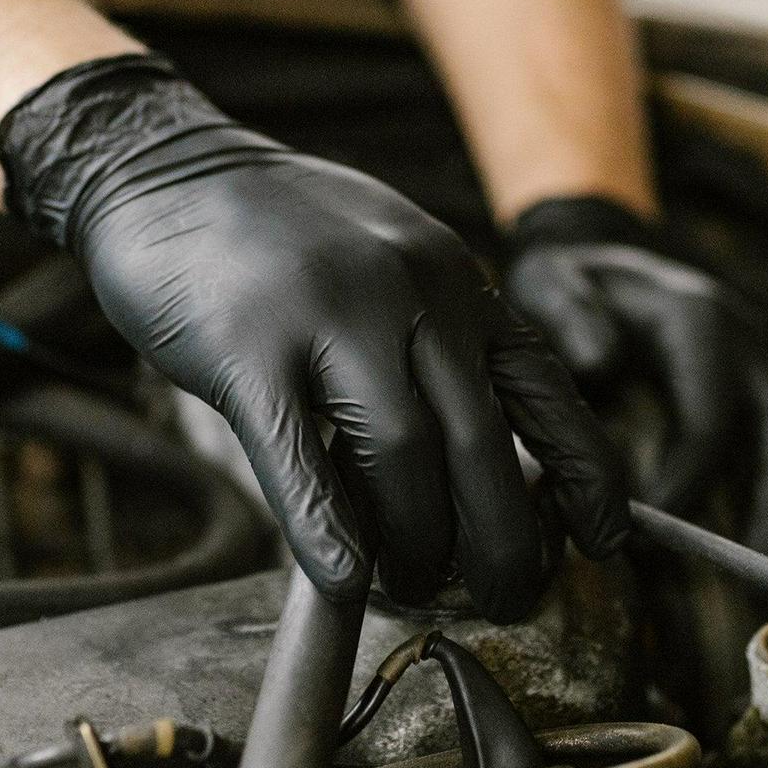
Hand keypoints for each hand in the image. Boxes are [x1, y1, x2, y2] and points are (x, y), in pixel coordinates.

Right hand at [0, 55, 628, 619]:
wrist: (164, 170)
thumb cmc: (282, 239)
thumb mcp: (391, 265)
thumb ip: (434, 345)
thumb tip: (472, 468)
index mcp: (452, 279)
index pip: (545, 386)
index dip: (584, 473)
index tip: (603, 539)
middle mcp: (409, 291)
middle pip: (480, 441)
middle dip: (502, 540)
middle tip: (502, 597)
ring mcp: (329, 313)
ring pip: (402, 456)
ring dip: (416, 545)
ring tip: (411, 588)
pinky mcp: (248, 345)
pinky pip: (298, 456)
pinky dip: (326, 530)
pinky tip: (342, 580)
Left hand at [503, 196, 767, 557]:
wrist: (598, 264)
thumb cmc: (569, 287)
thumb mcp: (552, 282)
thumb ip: (568, 311)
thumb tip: (600, 359)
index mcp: (697, 318)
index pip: (710, 404)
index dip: (692, 469)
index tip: (652, 524)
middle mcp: (750, 346)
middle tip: (750, 582)